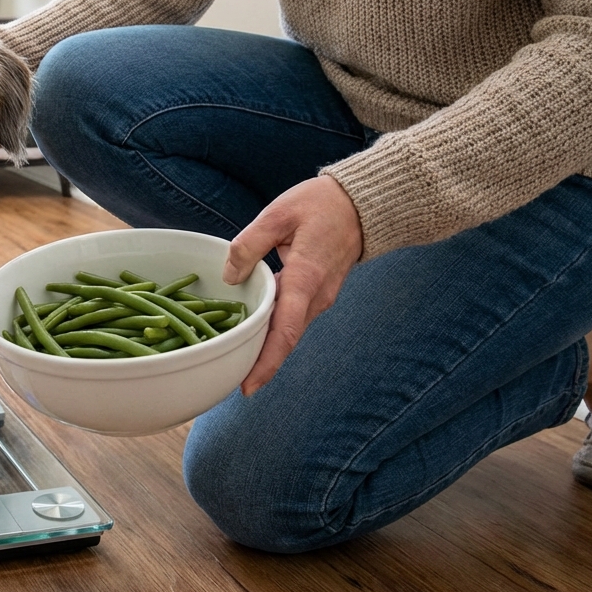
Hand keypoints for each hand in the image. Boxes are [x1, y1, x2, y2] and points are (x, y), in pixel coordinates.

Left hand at [222, 176, 362, 395]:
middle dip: (260, 364)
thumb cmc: (320, 205)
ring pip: (289, 332)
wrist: (363, 206)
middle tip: (229, 382)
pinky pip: (293, 320)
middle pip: (285, 340)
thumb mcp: (278, 213)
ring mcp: (320, 299)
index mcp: (306, 278)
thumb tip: (230, 276)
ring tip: (234, 363)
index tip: (248, 386)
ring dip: (265, 350)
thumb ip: (250, 244)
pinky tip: (251, 335)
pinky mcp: (317, 295)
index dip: (266, 361)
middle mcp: (316, 297)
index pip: (285, 330)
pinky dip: (273, 332)